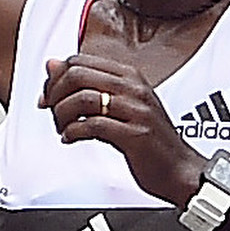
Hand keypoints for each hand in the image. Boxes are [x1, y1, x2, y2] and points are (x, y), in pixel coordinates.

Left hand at [41, 54, 203, 204]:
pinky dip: (73, 132)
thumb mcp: (120, 105)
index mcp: (130, 76)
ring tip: (62, 128)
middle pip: (78, 75)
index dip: (56, 78)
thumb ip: (89, 86)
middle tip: (51, 111)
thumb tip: (53, 65)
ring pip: (83, 98)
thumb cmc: (150, 139)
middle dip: (55, 94)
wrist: (181, 169)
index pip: (80, 61)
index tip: (49, 95)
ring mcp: (136, 111)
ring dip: (62, 115)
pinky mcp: (135, 135)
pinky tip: (70, 139)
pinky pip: (93, 126)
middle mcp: (134, 88)